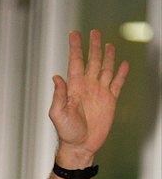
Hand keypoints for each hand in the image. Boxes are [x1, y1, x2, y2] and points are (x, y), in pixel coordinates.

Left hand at [49, 29, 128, 165]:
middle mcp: (87, 86)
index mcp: (75, 87)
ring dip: (107, 56)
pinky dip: (121, 74)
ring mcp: (99, 93)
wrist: (80, 146)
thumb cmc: (67, 133)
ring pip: (105, 69)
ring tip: (109, 44)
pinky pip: (117, 84)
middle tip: (94, 32)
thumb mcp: (58, 114)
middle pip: (92, 61)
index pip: (75, 62)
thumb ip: (58, 96)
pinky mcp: (109, 101)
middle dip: (93, 47)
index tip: (74, 34)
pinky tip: (123, 64)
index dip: (75, 48)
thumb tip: (56, 77)